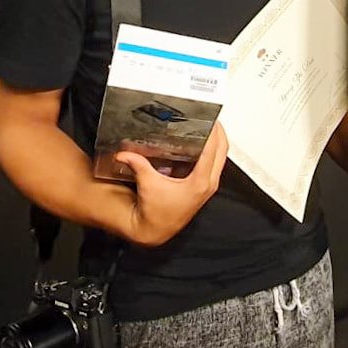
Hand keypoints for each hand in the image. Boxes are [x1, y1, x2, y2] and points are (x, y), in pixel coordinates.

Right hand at [116, 123, 228, 246]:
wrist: (155, 229)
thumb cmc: (155, 212)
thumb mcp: (147, 184)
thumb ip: (137, 164)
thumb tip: (125, 153)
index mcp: (199, 182)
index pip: (212, 151)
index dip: (213, 133)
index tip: (211, 119)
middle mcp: (208, 184)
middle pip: (222, 151)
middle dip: (219, 133)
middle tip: (212, 118)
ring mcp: (208, 186)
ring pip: (220, 158)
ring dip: (217, 142)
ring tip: (209, 126)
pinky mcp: (204, 187)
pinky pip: (214, 165)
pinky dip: (211, 152)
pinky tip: (201, 143)